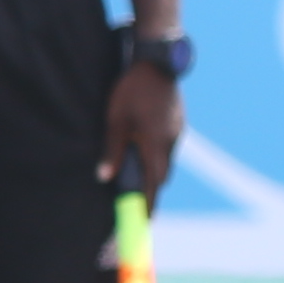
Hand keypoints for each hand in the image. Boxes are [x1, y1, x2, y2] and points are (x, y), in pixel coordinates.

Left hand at [99, 56, 181, 200]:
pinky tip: (145, 148)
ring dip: (153, 170)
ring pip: (166, 160)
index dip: (148, 204)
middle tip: (135, 201)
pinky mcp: (178, 122)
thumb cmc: (131, 89)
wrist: (157, 61)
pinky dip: (157, 154)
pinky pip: (168, 146)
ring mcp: (178, 131)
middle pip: (162, 175)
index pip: (154, 184)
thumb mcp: (115, 120)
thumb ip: (112, 150)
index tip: (143, 222)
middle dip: (150, 190)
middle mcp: (171, 141)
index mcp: (156, 144)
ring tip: (137, 174)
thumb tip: (105, 177)